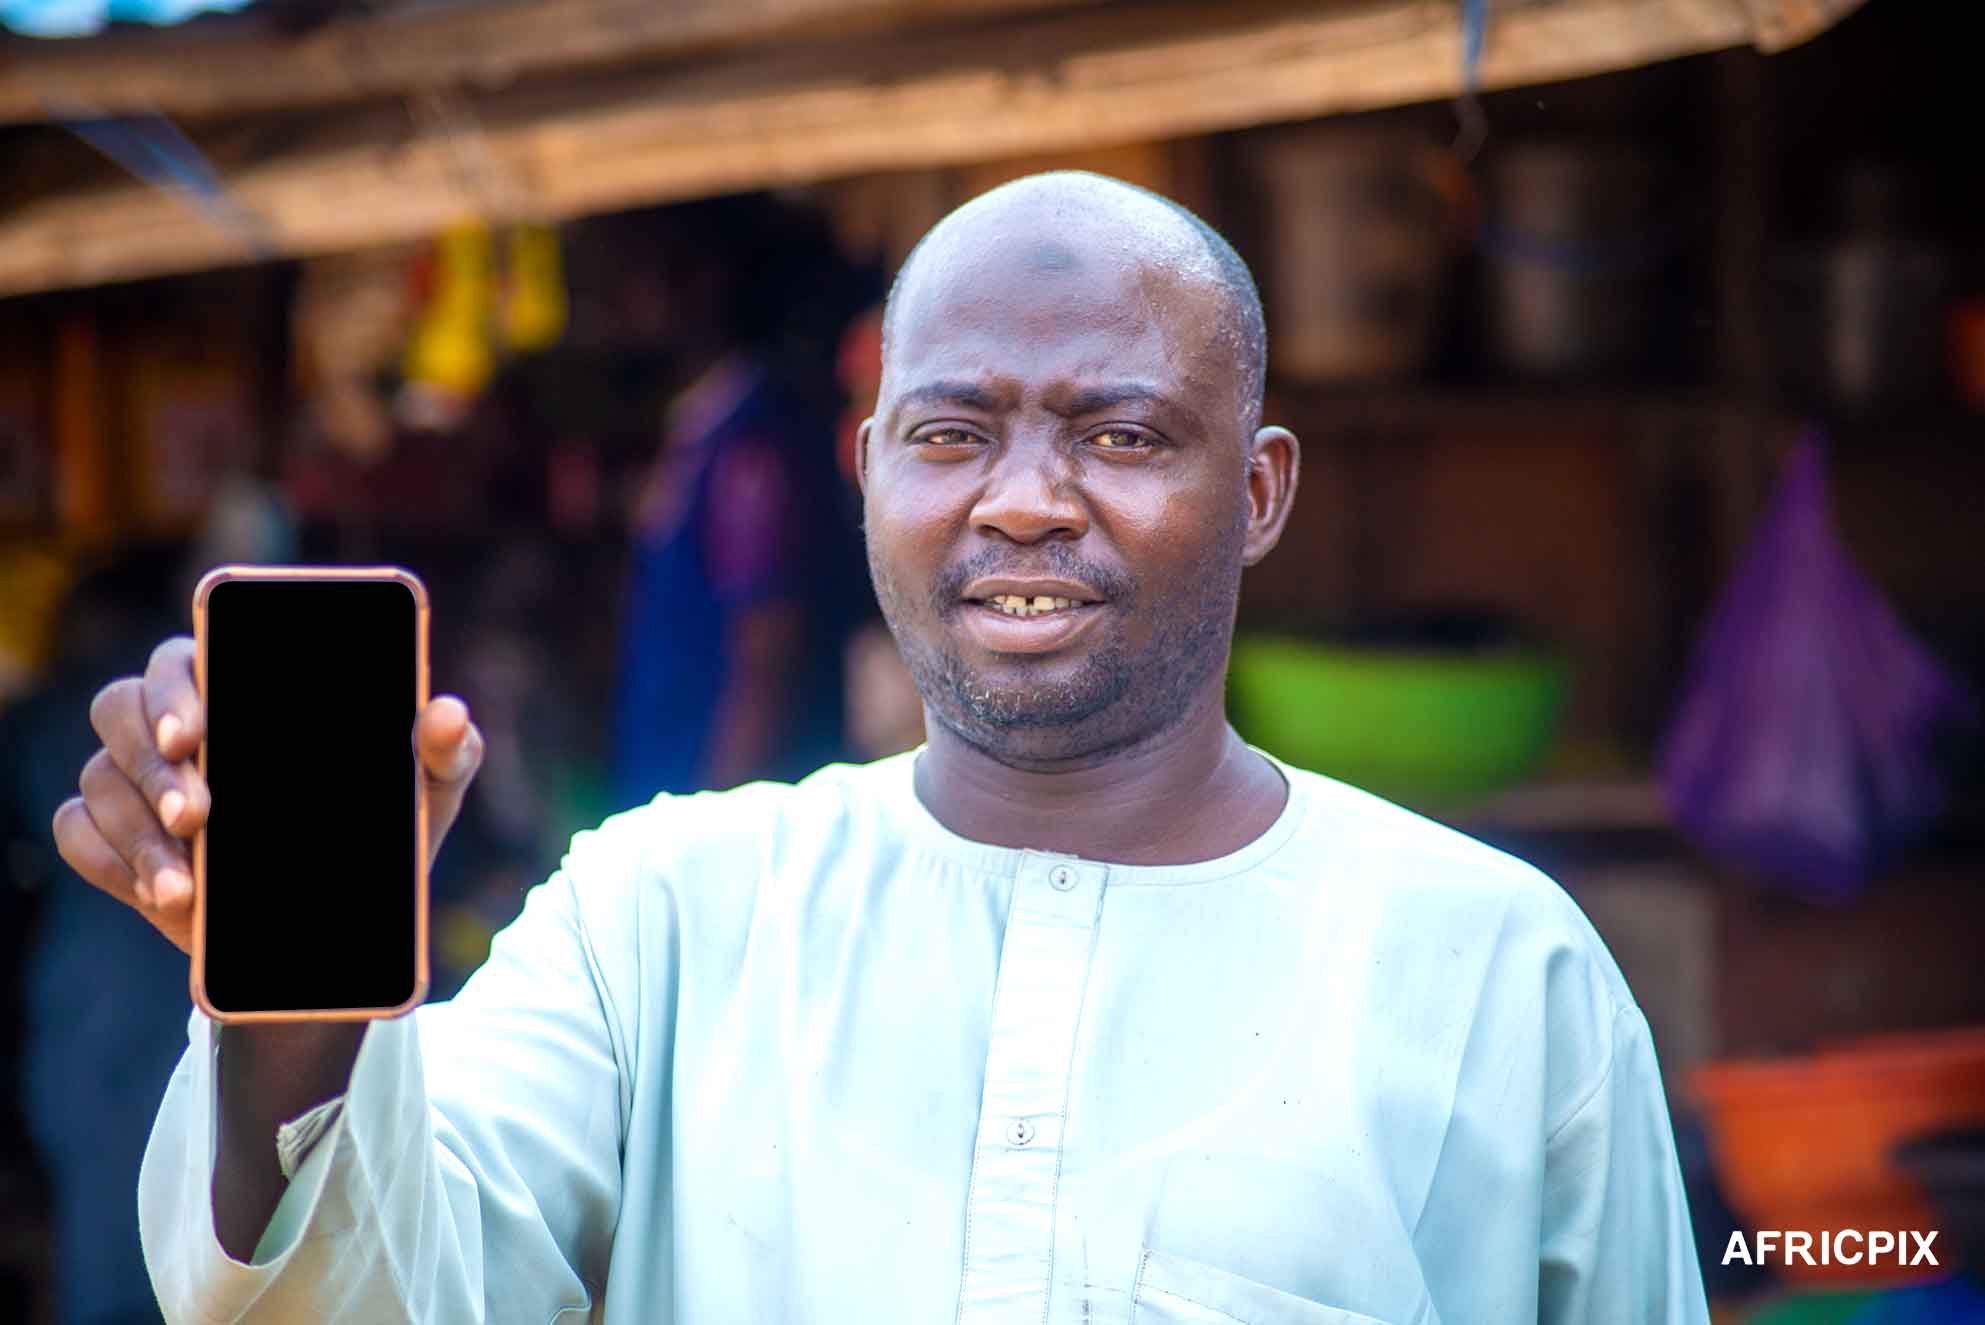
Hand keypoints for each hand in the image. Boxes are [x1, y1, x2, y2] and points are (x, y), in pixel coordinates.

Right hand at [51, 635, 483, 955]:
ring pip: (101, 777)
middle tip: (201, 815)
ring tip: (188, 886)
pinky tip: (162, 893)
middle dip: (154, 763)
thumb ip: (446, 747)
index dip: (177, 685)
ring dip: (139, 831)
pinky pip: (77, 831)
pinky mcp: (113, 835)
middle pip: (121, 706)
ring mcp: (135, 777)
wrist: (344, 919)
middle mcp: (175, 720)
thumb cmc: (384, 826)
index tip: (196, 731)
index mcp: (239, 687)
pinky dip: (113, 862)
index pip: (186, 655)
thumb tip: (447, 713)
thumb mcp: (428, 790)